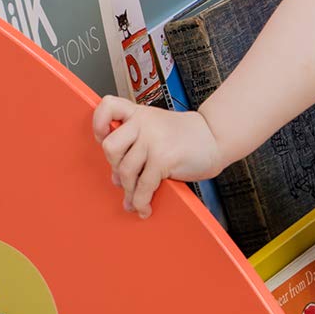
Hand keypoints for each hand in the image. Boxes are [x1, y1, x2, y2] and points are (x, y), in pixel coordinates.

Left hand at [93, 96, 223, 218]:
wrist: (215, 138)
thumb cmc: (186, 136)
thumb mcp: (157, 128)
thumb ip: (135, 143)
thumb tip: (117, 178)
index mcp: (138, 113)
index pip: (107, 107)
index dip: (99, 125)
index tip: (103, 139)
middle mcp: (143, 123)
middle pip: (110, 147)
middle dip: (115, 166)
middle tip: (126, 174)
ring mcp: (153, 139)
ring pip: (126, 171)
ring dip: (129, 191)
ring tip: (135, 199)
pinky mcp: (163, 158)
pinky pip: (143, 185)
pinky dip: (141, 201)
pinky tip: (144, 206)